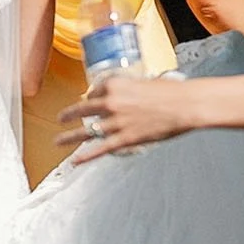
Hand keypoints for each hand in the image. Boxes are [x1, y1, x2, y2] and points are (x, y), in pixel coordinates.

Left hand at [58, 73, 195, 163]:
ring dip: (69, 137)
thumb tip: (125, 98)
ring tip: (58, 141)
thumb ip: (129, 91)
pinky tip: (75, 161)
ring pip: (86, 131)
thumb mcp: (144, 83)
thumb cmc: (171, 92)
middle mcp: (111, 102)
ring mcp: (116, 122)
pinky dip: (85, 156)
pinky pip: (100, 149)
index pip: (94, 92)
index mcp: (115, 84)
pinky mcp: (125, 139)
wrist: (186, 104)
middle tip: (61, 118)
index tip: (88, 101)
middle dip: (69, 114)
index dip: (90, 97)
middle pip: (83, 109)